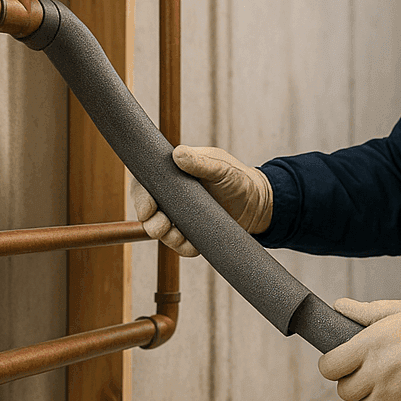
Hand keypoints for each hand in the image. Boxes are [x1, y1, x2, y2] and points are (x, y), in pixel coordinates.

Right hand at [130, 144, 273, 256]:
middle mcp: (173, 197)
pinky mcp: (192, 233)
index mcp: (174, 176)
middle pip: (148, 211)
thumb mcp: (222, 168)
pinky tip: (191, 245)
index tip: (148, 207)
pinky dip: (183, 247)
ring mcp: (181, 217)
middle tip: (161, 225)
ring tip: (177, 235)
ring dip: (165, 236)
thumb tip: (177, 154)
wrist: (259, 204)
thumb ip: (201, 162)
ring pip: (162, 230)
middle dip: (150, 221)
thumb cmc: (239, 179)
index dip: (141, 196)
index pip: (146, 184)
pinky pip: (181, 245)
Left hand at [318, 298, 400, 400]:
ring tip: (384, 384)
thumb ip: (363, 312)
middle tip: (367, 374)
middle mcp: (375, 371)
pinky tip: (395, 396)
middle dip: (352, 383)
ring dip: (369, 398)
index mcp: (367, 345)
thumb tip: (339, 306)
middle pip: (344, 391)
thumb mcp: (394, 310)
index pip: (329, 367)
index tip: (341, 363)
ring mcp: (389, 393)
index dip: (332, 366)